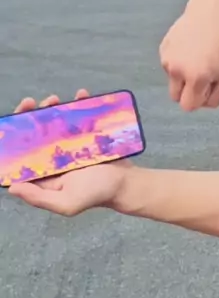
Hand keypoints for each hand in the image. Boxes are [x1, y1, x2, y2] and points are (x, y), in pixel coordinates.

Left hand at [8, 91, 131, 216]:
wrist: (127, 183)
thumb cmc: (97, 194)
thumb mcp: (67, 203)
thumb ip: (39, 198)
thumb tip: (12, 187)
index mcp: (43, 173)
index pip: (21, 154)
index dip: (14, 137)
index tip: (14, 121)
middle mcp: (53, 157)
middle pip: (36, 133)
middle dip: (31, 115)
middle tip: (33, 103)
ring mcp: (70, 144)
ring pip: (56, 121)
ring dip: (52, 107)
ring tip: (55, 99)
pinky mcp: (87, 134)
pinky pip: (80, 115)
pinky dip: (80, 103)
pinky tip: (81, 94)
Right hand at [160, 0, 218, 110]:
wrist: (212, 12)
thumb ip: (215, 96)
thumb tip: (200, 104)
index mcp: (196, 78)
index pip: (188, 106)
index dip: (198, 101)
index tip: (206, 90)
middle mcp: (178, 70)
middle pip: (175, 97)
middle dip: (187, 92)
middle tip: (201, 77)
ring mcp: (168, 58)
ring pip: (173, 80)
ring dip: (183, 75)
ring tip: (198, 56)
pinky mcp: (163, 48)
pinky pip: (170, 64)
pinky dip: (179, 60)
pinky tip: (190, 46)